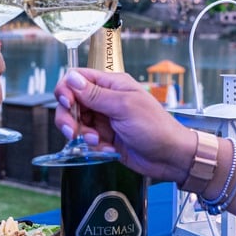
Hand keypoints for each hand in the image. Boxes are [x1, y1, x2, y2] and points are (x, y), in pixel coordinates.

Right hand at [54, 68, 193, 182]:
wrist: (169, 156)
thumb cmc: (155, 127)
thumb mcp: (124, 107)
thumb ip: (95, 94)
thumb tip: (71, 78)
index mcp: (112, 84)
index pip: (77, 78)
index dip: (66, 89)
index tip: (68, 104)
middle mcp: (106, 99)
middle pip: (71, 102)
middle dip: (69, 118)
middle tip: (73, 132)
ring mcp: (105, 118)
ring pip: (76, 123)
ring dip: (82, 135)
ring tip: (97, 142)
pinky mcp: (105, 137)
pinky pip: (86, 139)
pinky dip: (93, 147)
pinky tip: (108, 149)